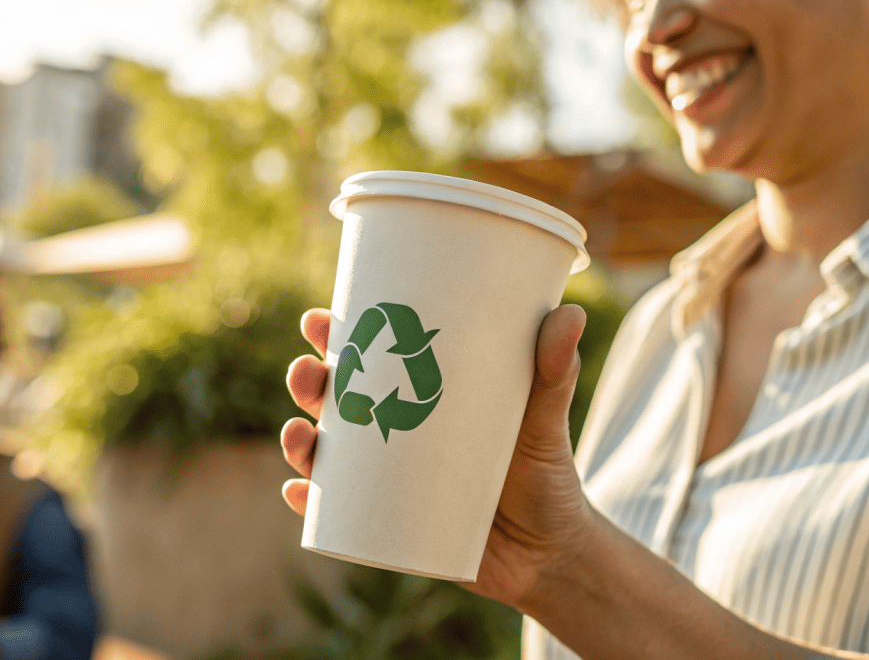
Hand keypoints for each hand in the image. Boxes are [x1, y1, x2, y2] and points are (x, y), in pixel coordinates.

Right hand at [281, 305, 595, 608]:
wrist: (550, 553)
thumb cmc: (546, 475)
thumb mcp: (546, 420)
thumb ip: (555, 372)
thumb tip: (570, 314)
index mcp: (421, 394)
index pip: (370, 356)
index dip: (336, 336)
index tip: (320, 320)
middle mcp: (394, 433)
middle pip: (335, 400)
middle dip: (309, 382)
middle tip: (309, 373)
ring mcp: (387, 482)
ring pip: (326, 455)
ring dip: (299, 441)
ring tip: (301, 436)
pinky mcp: (388, 528)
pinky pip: (336, 516)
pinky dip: (311, 504)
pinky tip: (298, 494)